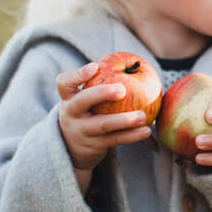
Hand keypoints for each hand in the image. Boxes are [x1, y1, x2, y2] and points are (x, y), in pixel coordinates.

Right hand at [57, 62, 152, 191]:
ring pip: (103, 125)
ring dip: (125, 120)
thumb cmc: (86, 112)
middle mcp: (71, 114)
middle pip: (82, 101)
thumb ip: (100, 83)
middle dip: (102, 93)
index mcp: (69, 98)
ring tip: (143, 116)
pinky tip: (147, 130)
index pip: (64, 83)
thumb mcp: (84, 99)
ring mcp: (82, 131)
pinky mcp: (94, 146)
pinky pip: (115, 139)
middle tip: (123, 89)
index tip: (95, 66)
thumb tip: (135, 64)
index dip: (78, 74)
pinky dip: (132, 135)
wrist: (72, 147)